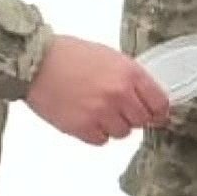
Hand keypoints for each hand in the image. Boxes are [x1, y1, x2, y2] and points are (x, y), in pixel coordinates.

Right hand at [25, 35, 170, 145]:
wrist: (37, 62)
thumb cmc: (71, 55)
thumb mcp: (111, 57)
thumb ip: (131, 78)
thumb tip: (148, 97)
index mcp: (130, 74)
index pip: (159, 103)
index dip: (159, 111)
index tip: (157, 115)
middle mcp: (119, 95)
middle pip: (142, 121)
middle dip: (133, 116)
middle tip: (119, 109)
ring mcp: (100, 112)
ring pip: (122, 133)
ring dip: (113, 125)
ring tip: (98, 110)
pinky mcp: (81, 127)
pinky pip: (100, 140)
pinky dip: (96, 133)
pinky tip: (86, 118)